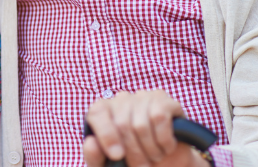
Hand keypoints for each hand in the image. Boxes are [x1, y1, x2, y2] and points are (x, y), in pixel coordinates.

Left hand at [83, 90, 208, 166]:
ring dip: (151, 150)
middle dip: (133, 153)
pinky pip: (159, 117)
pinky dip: (164, 140)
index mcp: (103, 111)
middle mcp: (122, 99)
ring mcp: (144, 97)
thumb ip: (95, 157)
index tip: (117, 156)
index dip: (106, 135)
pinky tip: (166, 147)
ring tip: (154, 157)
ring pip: (142, 125)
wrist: (165, 165)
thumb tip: (91, 142)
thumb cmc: (132, 162)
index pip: (97, 113)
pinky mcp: (165, 100)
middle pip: (122, 124)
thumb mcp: (109, 165)